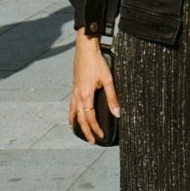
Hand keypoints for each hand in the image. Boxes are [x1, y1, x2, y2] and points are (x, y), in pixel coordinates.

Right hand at [69, 29, 119, 143]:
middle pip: (81, 119)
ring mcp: (74, 90)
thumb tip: (117, 113)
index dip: (96, 128)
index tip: (101, 136)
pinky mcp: (74, 85)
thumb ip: (112, 97)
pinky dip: (72, 112)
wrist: (85, 49)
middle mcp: (78, 95)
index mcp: (86, 96)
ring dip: (77, 123)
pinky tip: (74, 112)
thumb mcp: (108, 80)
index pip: (90, 118)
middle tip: (92, 141)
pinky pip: (72, 103)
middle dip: (86, 131)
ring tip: (78, 131)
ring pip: (74, 112)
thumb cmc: (98, 62)